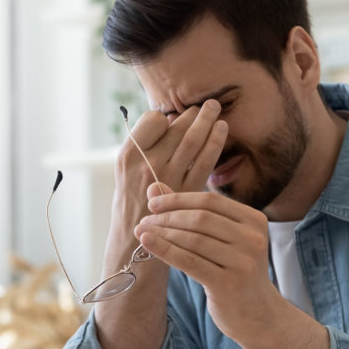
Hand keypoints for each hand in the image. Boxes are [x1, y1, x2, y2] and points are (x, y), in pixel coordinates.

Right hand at [112, 100, 228, 234]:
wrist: (134, 244)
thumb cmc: (131, 205)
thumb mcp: (125, 173)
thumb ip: (144, 150)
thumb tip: (169, 121)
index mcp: (128, 155)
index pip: (153, 120)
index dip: (166, 117)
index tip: (173, 119)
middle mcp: (146, 164)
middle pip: (176, 128)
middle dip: (194, 114)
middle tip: (207, 104)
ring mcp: (167, 178)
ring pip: (193, 140)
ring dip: (207, 121)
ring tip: (216, 109)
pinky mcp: (187, 192)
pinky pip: (205, 160)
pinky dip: (215, 142)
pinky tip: (222, 130)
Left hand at [133, 191, 284, 343]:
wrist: (257, 316)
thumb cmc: (234, 272)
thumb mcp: (220, 239)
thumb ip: (191, 211)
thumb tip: (154, 186)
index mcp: (254, 220)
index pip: (210, 200)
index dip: (178, 199)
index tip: (153, 202)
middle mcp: (253, 238)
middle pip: (200, 218)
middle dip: (167, 217)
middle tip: (144, 220)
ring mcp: (243, 262)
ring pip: (193, 239)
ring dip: (162, 233)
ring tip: (141, 232)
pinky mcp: (229, 283)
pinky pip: (189, 261)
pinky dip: (164, 249)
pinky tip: (147, 243)